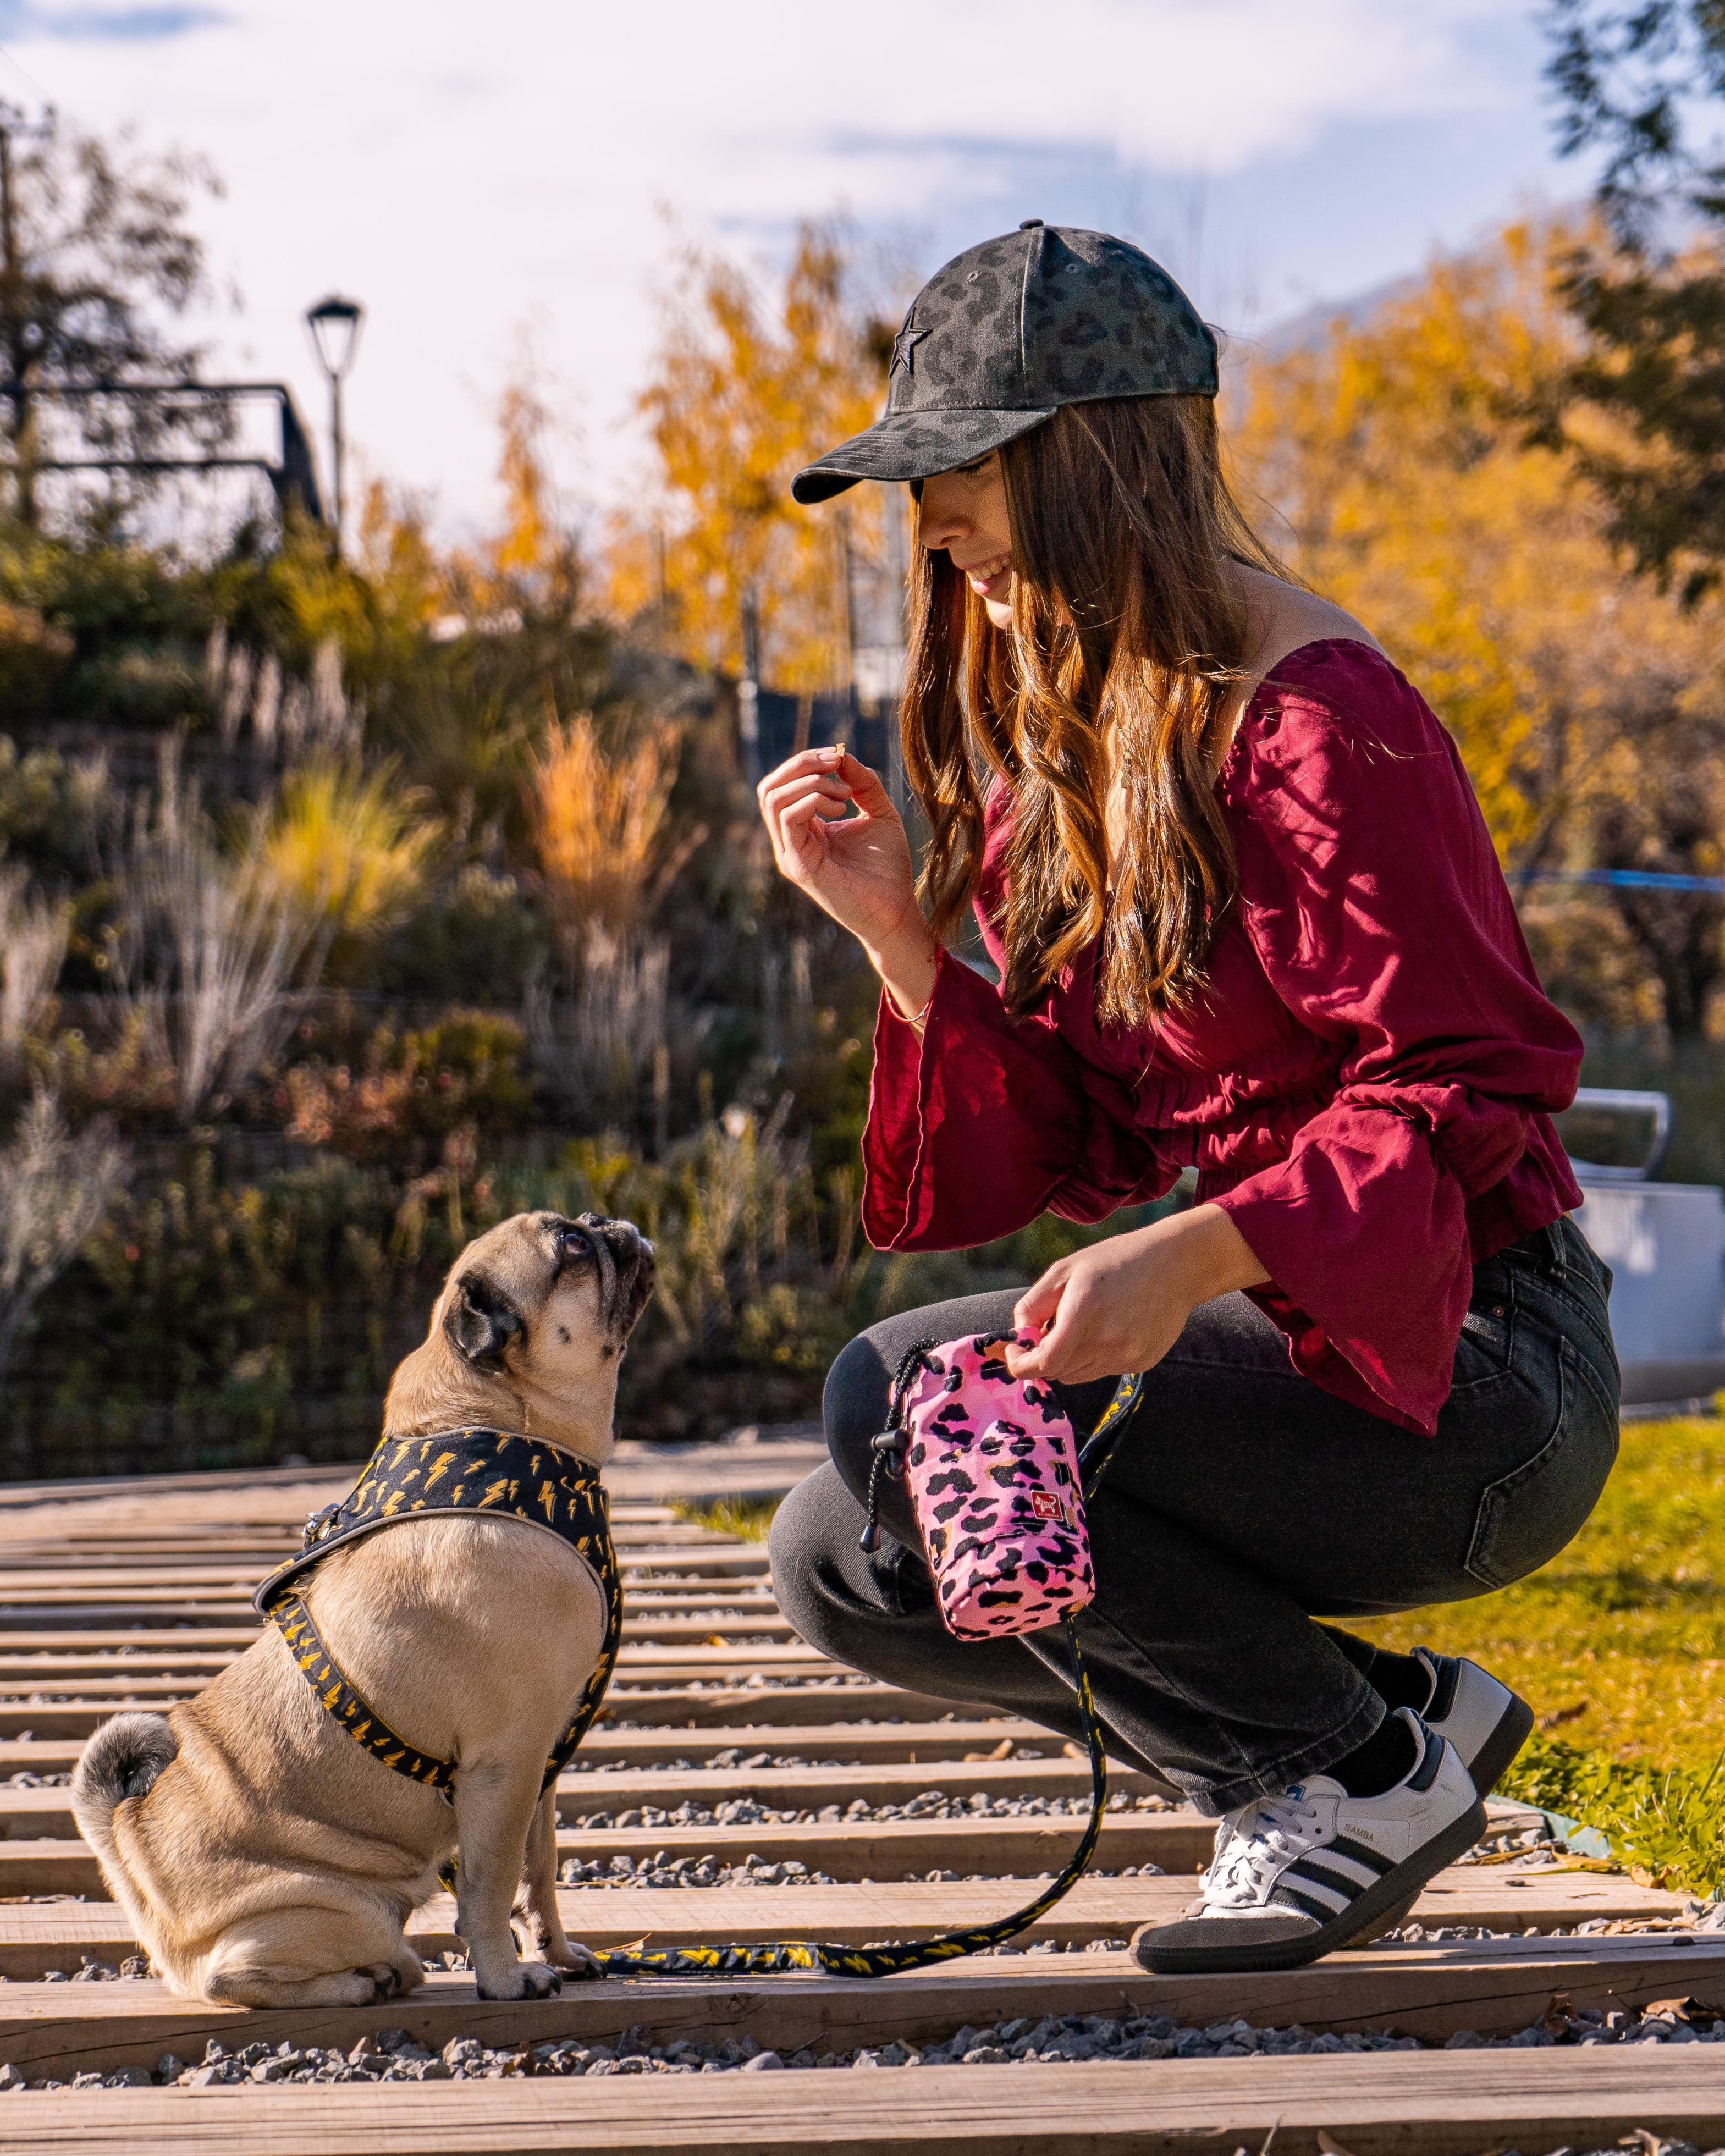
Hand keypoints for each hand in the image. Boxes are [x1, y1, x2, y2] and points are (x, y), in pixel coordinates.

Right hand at [757, 747, 937, 1013]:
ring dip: (810, 782)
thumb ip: (863, 783)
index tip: (839, 757)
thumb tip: (842, 755)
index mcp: (804, 828)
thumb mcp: (879, 813)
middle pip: (770, 787)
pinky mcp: (799, 866)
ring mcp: (791, 854)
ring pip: (773, 798)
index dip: (807, 761)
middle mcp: (791, 841)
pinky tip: (842, 810)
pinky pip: (788, 818)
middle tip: (836, 764)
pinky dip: (813, 800)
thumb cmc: (888, 868)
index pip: (784, 784)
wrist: (896, 910)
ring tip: (845, 795)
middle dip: (802, 764)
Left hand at [1004, 1205, 1268, 1386]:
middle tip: (1052, 1325)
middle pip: (1057, 1371)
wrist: (1177, 1264)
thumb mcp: (1065, 1270)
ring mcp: (1127, 1356)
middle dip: (1044, 1355)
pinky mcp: (1141, 1364)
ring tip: (1087, 1321)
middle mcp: (1107, 1341)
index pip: (1042, 1365)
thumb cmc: (1115, 1261)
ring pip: (1077, 1375)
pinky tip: (1113, 1325)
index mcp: (1084, 1313)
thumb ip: (1033, 1306)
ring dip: (1069, 1357)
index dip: (1020, 1364)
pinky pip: (1103, 1370)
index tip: (1016, 1350)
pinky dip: (1095, 1356)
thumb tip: (1018, 1339)